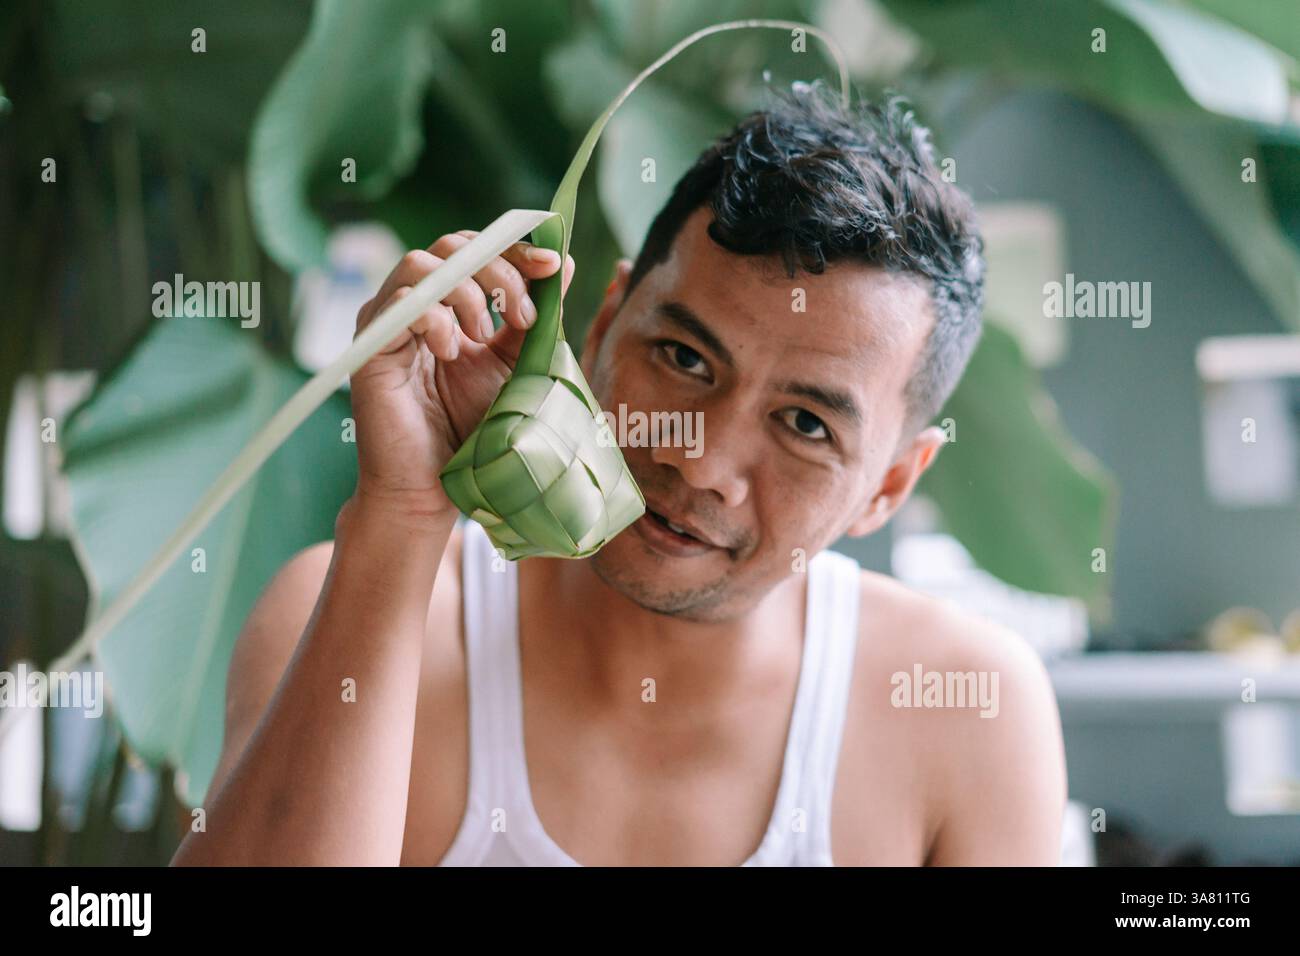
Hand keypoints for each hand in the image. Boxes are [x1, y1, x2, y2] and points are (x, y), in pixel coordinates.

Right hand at [347, 230, 574, 519]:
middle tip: (523, 315)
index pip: (478, 249)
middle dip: (499, 269)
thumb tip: (562, 261)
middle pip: (452, 245)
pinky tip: (451, 353)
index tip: (553, 265)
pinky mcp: (369, 347)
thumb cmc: (473, 431)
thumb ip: (533, 314)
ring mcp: (387, 322)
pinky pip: (399, 303)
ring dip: (466, 293)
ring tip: (484, 337)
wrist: (435, 488)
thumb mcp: (517, 363)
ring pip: (423, 264)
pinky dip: (435, 319)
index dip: (516, 248)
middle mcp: (414, 305)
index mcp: (448, 304)